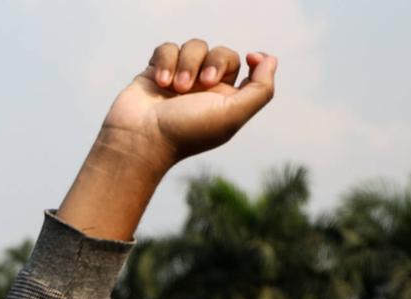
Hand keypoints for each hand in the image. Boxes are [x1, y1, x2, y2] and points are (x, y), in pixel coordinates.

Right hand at [101, 40, 277, 173]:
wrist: (140, 139)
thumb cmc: (186, 131)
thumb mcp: (233, 115)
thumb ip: (260, 89)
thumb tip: (270, 59)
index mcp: (224, 99)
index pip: (244, 68)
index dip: (252, 60)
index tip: (251, 58)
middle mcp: (203, 88)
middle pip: (221, 52)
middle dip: (213, 62)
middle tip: (202, 84)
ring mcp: (179, 78)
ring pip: (194, 46)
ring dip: (186, 63)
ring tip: (174, 87)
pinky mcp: (156, 71)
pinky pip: (168, 48)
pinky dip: (165, 61)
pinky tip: (160, 82)